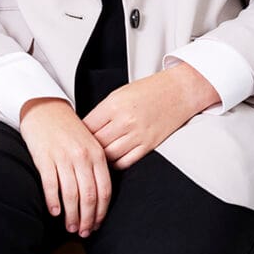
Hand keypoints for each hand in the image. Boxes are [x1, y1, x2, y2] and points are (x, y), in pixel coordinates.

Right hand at [19, 98, 109, 235]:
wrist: (44, 108)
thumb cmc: (68, 128)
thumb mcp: (89, 143)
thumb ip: (96, 165)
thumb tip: (98, 195)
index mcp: (97, 155)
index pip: (104, 190)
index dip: (101, 211)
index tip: (96, 224)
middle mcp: (82, 157)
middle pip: (89, 195)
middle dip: (87, 218)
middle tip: (84, 231)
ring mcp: (62, 158)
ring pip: (71, 193)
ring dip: (71, 214)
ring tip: (69, 226)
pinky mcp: (44, 158)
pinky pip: (51, 184)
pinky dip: (53, 201)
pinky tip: (54, 211)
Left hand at [85, 63, 219, 168]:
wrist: (179, 91)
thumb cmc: (148, 91)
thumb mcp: (117, 94)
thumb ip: (101, 112)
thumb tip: (83, 129)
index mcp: (113, 106)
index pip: (84, 127)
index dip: (77, 134)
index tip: (73, 137)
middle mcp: (124, 121)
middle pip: (95, 143)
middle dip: (86, 147)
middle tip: (82, 149)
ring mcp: (138, 135)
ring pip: (108, 155)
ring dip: (100, 157)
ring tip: (95, 155)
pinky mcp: (149, 145)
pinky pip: (125, 162)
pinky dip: (115, 163)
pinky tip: (111, 159)